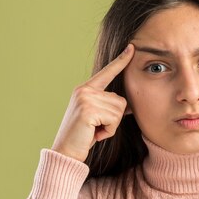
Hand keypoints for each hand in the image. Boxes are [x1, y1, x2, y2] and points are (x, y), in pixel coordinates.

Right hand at [51, 43, 134, 162]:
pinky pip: (114, 120)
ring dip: (111, 126)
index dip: (121, 61)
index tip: (131, 48)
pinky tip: (94, 134)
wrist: (66, 151)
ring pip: (119, 111)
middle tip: (96, 127)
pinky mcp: (88, 110)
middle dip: (114, 119)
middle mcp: (84, 90)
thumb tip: (129, 105)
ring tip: (94, 130)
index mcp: (86, 89)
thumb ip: (108, 107)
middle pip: (121, 100)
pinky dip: (108, 132)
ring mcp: (85, 98)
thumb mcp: (97, 117)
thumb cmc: (83, 136)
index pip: (107, 72)